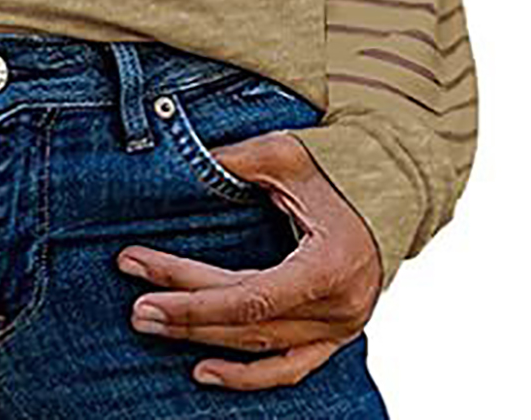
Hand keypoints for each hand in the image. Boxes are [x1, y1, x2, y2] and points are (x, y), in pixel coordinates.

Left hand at [115, 129, 381, 389]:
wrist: (394, 186)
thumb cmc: (339, 165)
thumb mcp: (285, 155)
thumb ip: (233, 161)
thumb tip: (177, 162)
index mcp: (329, 264)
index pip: (249, 295)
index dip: (191, 292)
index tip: (140, 270)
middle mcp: (339, 307)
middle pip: (247, 321)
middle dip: (185, 310)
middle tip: (135, 302)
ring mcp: (341, 327)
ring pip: (260, 347)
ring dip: (202, 338)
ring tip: (151, 323)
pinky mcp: (337, 335)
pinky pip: (289, 368)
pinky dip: (247, 376)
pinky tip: (203, 370)